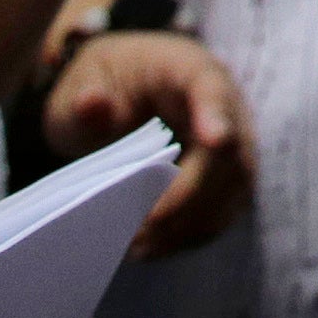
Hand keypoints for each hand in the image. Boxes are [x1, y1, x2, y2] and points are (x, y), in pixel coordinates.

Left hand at [42, 27, 251, 255]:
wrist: (119, 96)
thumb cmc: (105, 85)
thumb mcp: (85, 82)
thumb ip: (86, 97)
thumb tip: (91, 104)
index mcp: (190, 70)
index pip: (212, 89)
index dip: (217, 114)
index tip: (215, 140)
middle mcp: (224, 106)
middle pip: (228, 153)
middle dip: (186, 195)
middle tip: (141, 227)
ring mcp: (233, 145)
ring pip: (232, 188)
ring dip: (188, 223)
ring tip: (138, 246)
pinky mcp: (226, 180)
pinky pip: (222, 211)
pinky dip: (188, 234)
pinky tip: (151, 248)